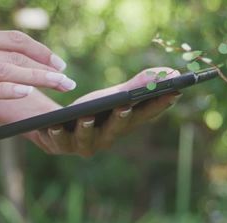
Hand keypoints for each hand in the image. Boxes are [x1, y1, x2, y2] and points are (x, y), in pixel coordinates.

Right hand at [0, 30, 75, 122]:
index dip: (40, 50)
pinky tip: (26, 94)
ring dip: (39, 79)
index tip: (57, 64)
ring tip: (59, 86)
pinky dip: (10, 90)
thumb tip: (2, 74)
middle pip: (19, 55)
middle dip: (47, 68)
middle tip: (67, 81)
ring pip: (10, 70)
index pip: (14, 40)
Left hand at [31, 67, 181, 156]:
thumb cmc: (92, 109)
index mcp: (125, 126)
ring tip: (85, 116)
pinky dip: (56, 134)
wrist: (55, 126)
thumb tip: (171, 73)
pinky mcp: (60, 146)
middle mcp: (108, 139)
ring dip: (86, 129)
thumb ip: (139, 86)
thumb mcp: (114, 96)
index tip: (173, 91)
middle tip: (124, 105)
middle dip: (121, 118)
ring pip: (86, 139)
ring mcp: (84, 145)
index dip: (159, 104)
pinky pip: (58, 142)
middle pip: (116, 129)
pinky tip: (53, 126)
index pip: (146, 115)